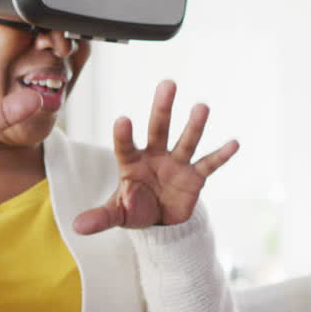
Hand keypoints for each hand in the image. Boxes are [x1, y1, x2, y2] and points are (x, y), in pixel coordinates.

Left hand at [73, 80, 238, 235]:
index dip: (123, 135)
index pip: (126, 146)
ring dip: (194, 125)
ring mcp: (176, 164)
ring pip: (185, 141)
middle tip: (167, 84)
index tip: (123, 120)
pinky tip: (233, 143)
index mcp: (131, 162)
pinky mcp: (194, 177)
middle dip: (162, 108)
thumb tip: (77, 227)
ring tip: (202, 106)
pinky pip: (208, 164)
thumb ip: (100, 217)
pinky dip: (221, 155)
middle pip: (158, 129)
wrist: (160, 221)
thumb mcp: (117, 214)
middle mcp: (154, 156)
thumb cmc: (134, 208)